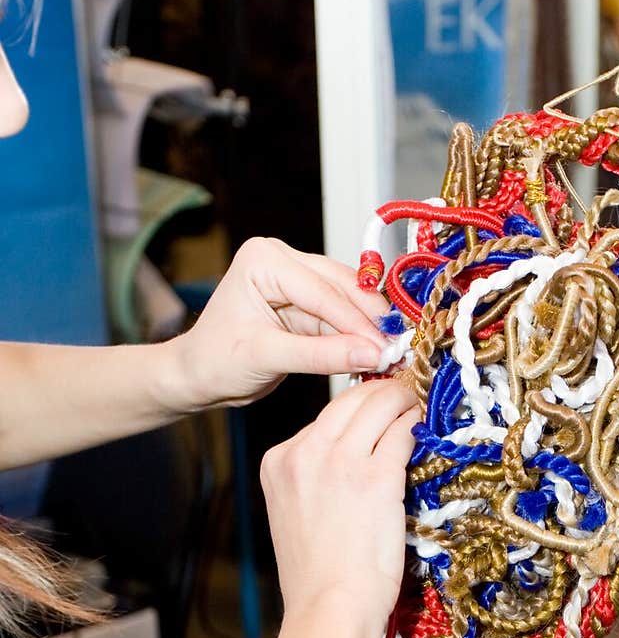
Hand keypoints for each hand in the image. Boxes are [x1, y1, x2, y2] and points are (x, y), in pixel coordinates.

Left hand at [168, 238, 388, 412]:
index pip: (322, 291)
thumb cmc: (215, 361)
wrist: (198, 377)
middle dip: (369, 323)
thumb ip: (321, 354)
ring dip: (369, 329)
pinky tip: (377, 353)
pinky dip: (359, 337)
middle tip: (400, 350)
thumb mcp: (267, 357)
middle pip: (341, 289)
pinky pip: (340, 318)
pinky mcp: (305, 304)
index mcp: (264, 260)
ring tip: (393, 355)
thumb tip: (371, 354)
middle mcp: (282, 260)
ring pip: (346, 302)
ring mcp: (296, 280)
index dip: (357, 322)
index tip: (386, 349)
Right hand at [260, 380, 418, 632]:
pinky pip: (401, 434)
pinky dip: (415, 424)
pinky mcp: (375, 477)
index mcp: (278, 462)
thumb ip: (318, 477)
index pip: (324, 417)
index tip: (380, 404)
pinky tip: (426, 424)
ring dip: (403, 398)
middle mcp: (303, 452)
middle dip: (382, 390)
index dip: (358, 407)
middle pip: (350, 400)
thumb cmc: (318, 577)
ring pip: (378, 406)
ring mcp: (338, 461)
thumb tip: (358, 455)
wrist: (328, 609)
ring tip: (420, 398)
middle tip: (408, 387)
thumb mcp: (300, 512)